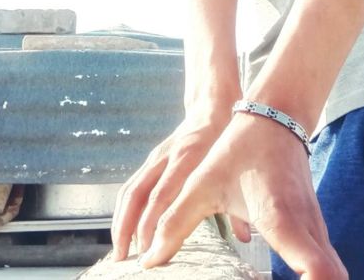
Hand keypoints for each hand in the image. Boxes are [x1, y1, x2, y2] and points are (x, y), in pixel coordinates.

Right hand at [111, 107, 231, 260]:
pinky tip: (124, 230)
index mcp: (189, 157)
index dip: (152, 225)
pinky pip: (131, 186)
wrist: (212, 104)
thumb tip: (244, 238)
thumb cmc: (227, 136)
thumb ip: (237, 200)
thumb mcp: (235, 165)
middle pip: (139, 195)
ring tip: (119, 252)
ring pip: (130, 191)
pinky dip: (124, 210)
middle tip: (125, 260)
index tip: (149, 253)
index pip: (163, 195)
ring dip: (121, 222)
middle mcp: (168, 157)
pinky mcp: (152, 158)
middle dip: (129, 229)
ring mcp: (156, 156)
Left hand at [140, 113, 347, 278]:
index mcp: (280, 219)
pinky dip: (316, 278)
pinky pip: (326, 265)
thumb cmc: (240, 148)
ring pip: (334, 273)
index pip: (318, 269)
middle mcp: (307, 229)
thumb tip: (150, 262)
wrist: (277, 117)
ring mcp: (318, 229)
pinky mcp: (318, 229)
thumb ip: (175, 224)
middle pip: (334, 278)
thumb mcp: (202, 184)